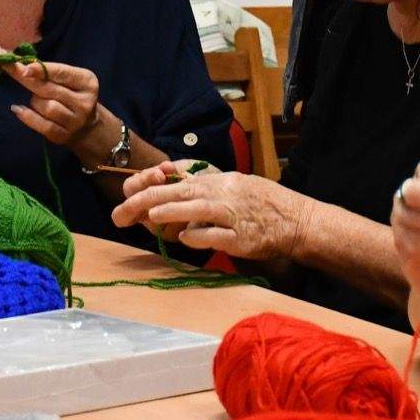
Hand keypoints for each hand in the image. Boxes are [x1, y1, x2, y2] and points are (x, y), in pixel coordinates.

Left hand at [4, 56, 102, 151]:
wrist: (85, 126)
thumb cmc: (71, 95)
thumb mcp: (69, 80)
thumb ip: (50, 72)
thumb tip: (21, 65)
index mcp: (87, 82)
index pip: (61, 72)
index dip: (41, 69)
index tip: (24, 67)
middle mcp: (84, 102)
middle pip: (49, 89)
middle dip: (27, 79)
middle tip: (9, 69)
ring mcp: (75, 121)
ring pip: (46, 107)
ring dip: (34, 101)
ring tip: (35, 100)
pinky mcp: (64, 135)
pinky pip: (42, 125)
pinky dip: (27, 116)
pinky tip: (18, 109)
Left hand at [112, 163, 313, 261]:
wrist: (296, 219)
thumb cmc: (262, 203)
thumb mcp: (235, 185)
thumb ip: (207, 187)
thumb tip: (175, 185)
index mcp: (221, 182)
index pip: (180, 180)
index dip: (153, 186)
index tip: (129, 193)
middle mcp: (225, 195)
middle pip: (182, 193)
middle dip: (150, 199)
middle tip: (124, 208)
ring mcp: (234, 217)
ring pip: (199, 210)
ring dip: (173, 212)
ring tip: (150, 216)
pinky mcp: (242, 239)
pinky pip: (218, 236)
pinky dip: (200, 236)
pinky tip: (184, 238)